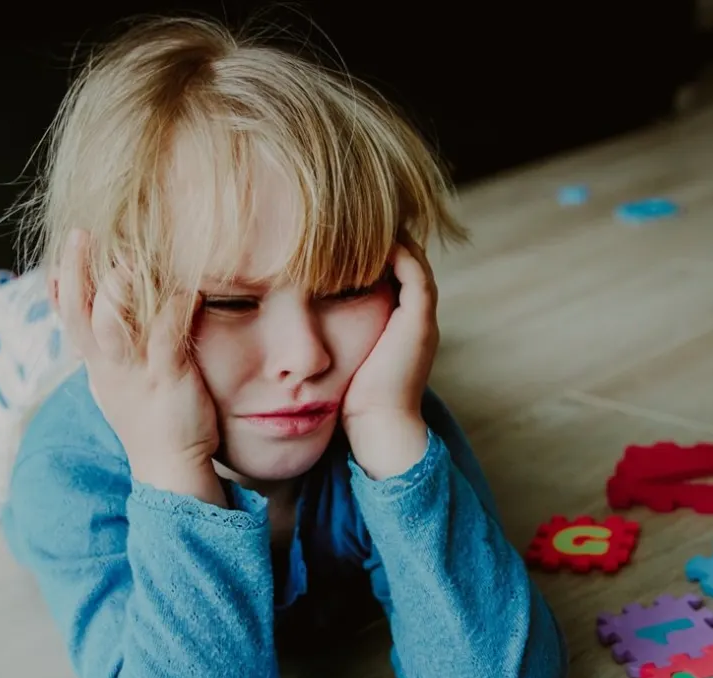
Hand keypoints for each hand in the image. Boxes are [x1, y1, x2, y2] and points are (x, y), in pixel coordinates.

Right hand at [52, 229, 225, 505]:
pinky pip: (166, 337)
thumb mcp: (116, 381)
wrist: (168, 467)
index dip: (62, 281)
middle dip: (77, 271)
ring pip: (113, 324)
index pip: (68, 316)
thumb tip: (104, 311)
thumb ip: (107, 346)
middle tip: (81, 234)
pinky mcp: (167, 378)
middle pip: (80, 312)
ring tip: (127, 260)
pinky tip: (187, 289)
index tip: (66, 247)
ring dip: (117, 290)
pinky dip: (174, 309)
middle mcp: (108, 365)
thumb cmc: (149, 417)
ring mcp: (136, 372)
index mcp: (96, 363)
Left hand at [342, 238, 439, 479]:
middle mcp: (415, 319)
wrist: (375, 427)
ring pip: (413, 262)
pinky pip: (415, 274)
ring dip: (390, 238)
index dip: (370, 253)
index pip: (390, 275)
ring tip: (363, 217)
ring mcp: (421, 319)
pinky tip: (372, 239)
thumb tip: (291, 324)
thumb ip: (328, 337)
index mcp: (398, 327)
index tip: (341, 234)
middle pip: (405, 262)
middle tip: (355, 215)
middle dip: (381, 238)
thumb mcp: (337, 358)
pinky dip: (398, 253)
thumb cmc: (349, 401)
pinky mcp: (419, 321)